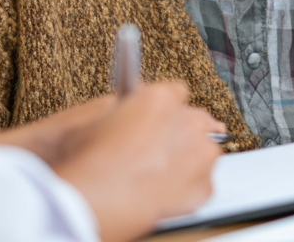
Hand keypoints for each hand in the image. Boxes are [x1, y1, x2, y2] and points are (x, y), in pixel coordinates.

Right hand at [0, 82, 224, 241]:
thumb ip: (122, 107)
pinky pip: (203, 183)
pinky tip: (163, 192)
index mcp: (161, 99)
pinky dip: (188, 188)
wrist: (92, 202)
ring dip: (188, 158)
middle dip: (181, 131)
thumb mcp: (95, 120)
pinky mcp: (203, 186)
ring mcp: (200, 154)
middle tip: (157, 150)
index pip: (177, 91)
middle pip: (197, 119)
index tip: (157, 119)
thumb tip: (129, 106)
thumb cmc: (88, 162)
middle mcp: (188, 121)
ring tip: (158, 174)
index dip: (164, 107)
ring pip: (205, 149)